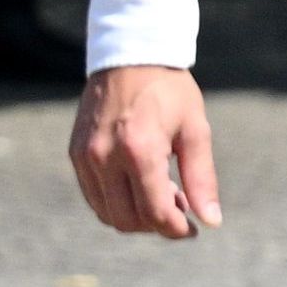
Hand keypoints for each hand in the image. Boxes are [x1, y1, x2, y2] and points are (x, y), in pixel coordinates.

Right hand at [69, 65, 220, 237]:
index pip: (154, 213)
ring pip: (107, 213)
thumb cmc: (170, 91)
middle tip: (181, 206)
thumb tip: (211, 222)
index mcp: (139, 150)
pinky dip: (117, 202)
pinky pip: (94, 196)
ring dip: (136, 216)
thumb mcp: (196, 131)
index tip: (193, 228)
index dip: (176, 229)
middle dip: (157, 225)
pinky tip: (141, 185)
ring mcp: (85, 156)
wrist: (129, 57)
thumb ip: (202, 179)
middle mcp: (105, 156)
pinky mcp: (75, 153)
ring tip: (164, 194)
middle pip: (127, 220)